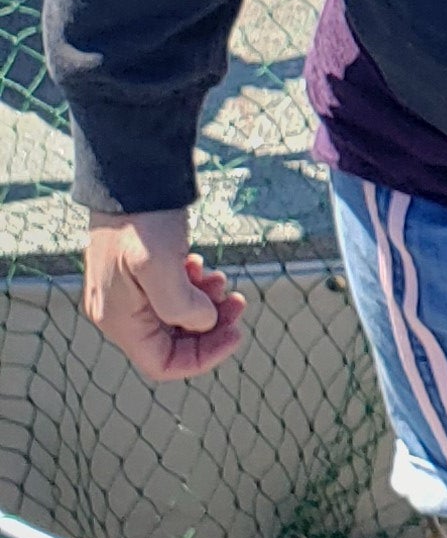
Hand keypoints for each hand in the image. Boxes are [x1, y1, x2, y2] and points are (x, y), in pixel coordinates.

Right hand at [82, 211, 246, 380]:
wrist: (130, 173)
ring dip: (205, 304)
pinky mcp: (139, 272)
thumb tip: (204, 322)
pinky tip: (203, 266)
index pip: (162, 364)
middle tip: (237, 301)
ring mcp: (128, 291)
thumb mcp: (161, 265)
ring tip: (221, 279)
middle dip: (209, 326)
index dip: (203, 357)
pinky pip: (171, 294)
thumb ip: (182, 305)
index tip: (236, 333)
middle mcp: (118, 312)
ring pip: (176, 317)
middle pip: (172, 342)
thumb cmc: (142, 218)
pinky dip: (193, 286)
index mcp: (119, 319)